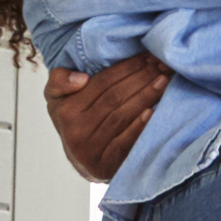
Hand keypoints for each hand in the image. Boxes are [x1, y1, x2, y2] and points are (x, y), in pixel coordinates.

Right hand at [45, 53, 168, 184]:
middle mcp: (76, 130)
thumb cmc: (75, 121)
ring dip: (146, 96)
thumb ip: (60, 80)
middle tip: (161, 64)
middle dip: (141, 77)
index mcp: (66, 110)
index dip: (126, 67)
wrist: (84, 162)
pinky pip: (125, 142)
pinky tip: (154, 112)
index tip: (146, 55)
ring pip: (121, 116)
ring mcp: (91, 149)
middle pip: (114, 97)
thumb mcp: (57, 98)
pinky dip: (139, 126)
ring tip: (164, 80)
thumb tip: (81, 78)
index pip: (101, 82)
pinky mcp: (106, 164)